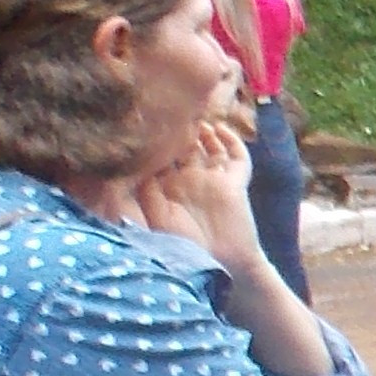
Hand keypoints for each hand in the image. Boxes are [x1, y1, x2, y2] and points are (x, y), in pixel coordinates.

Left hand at [135, 115, 262, 263]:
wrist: (218, 262)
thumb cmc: (183, 245)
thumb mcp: (154, 216)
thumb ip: (145, 190)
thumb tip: (136, 162)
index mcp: (168, 188)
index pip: (161, 157)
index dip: (156, 141)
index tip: (147, 123)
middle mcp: (190, 180)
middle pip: (186, 148)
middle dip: (180, 132)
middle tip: (172, 113)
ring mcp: (214, 180)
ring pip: (211, 148)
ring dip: (204, 133)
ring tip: (196, 118)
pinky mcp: (236, 183)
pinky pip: (238, 158)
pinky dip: (232, 141)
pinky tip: (220, 129)